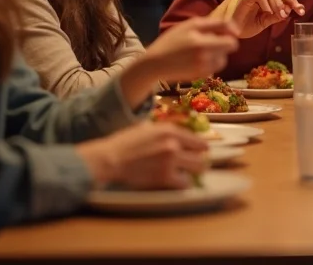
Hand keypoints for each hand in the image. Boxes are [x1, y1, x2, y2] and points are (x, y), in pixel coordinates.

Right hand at [77, 122, 207, 189]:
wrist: (110, 159)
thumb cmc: (124, 143)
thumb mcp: (147, 128)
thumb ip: (164, 132)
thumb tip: (176, 136)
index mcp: (170, 130)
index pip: (196, 139)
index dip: (200, 146)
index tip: (202, 150)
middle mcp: (174, 144)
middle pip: (200, 155)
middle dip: (199, 160)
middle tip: (195, 164)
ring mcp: (171, 161)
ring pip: (197, 168)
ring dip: (192, 171)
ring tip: (186, 173)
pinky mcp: (165, 177)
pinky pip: (185, 183)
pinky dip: (182, 183)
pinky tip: (175, 181)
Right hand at [145, 16, 238, 83]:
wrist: (156, 63)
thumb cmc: (172, 40)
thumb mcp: (190, 25)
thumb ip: (213, 24)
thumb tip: (233, 28)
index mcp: (200, 40)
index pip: (229, 36)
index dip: (232, 31)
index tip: (229, 31)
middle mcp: (204, 54)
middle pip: (231, 46)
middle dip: (226, 42)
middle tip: (214, 40)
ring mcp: (204, 66)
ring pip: (224, 58)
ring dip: (219, 53)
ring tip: (204, 50)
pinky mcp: (202, 75)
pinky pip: (216, 67)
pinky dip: (212, 62)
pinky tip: (199, 59)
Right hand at [224, 0, 305, 38]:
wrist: (228, 29)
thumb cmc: (245, 24)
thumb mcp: (264, 22)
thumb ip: (275, 16)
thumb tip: (289, 11)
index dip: (294, 2)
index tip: (302, 11)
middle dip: (289, 0)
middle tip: (294, 12)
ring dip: (277, 2)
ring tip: (280, 14)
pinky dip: (265, 2)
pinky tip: (268, 12)